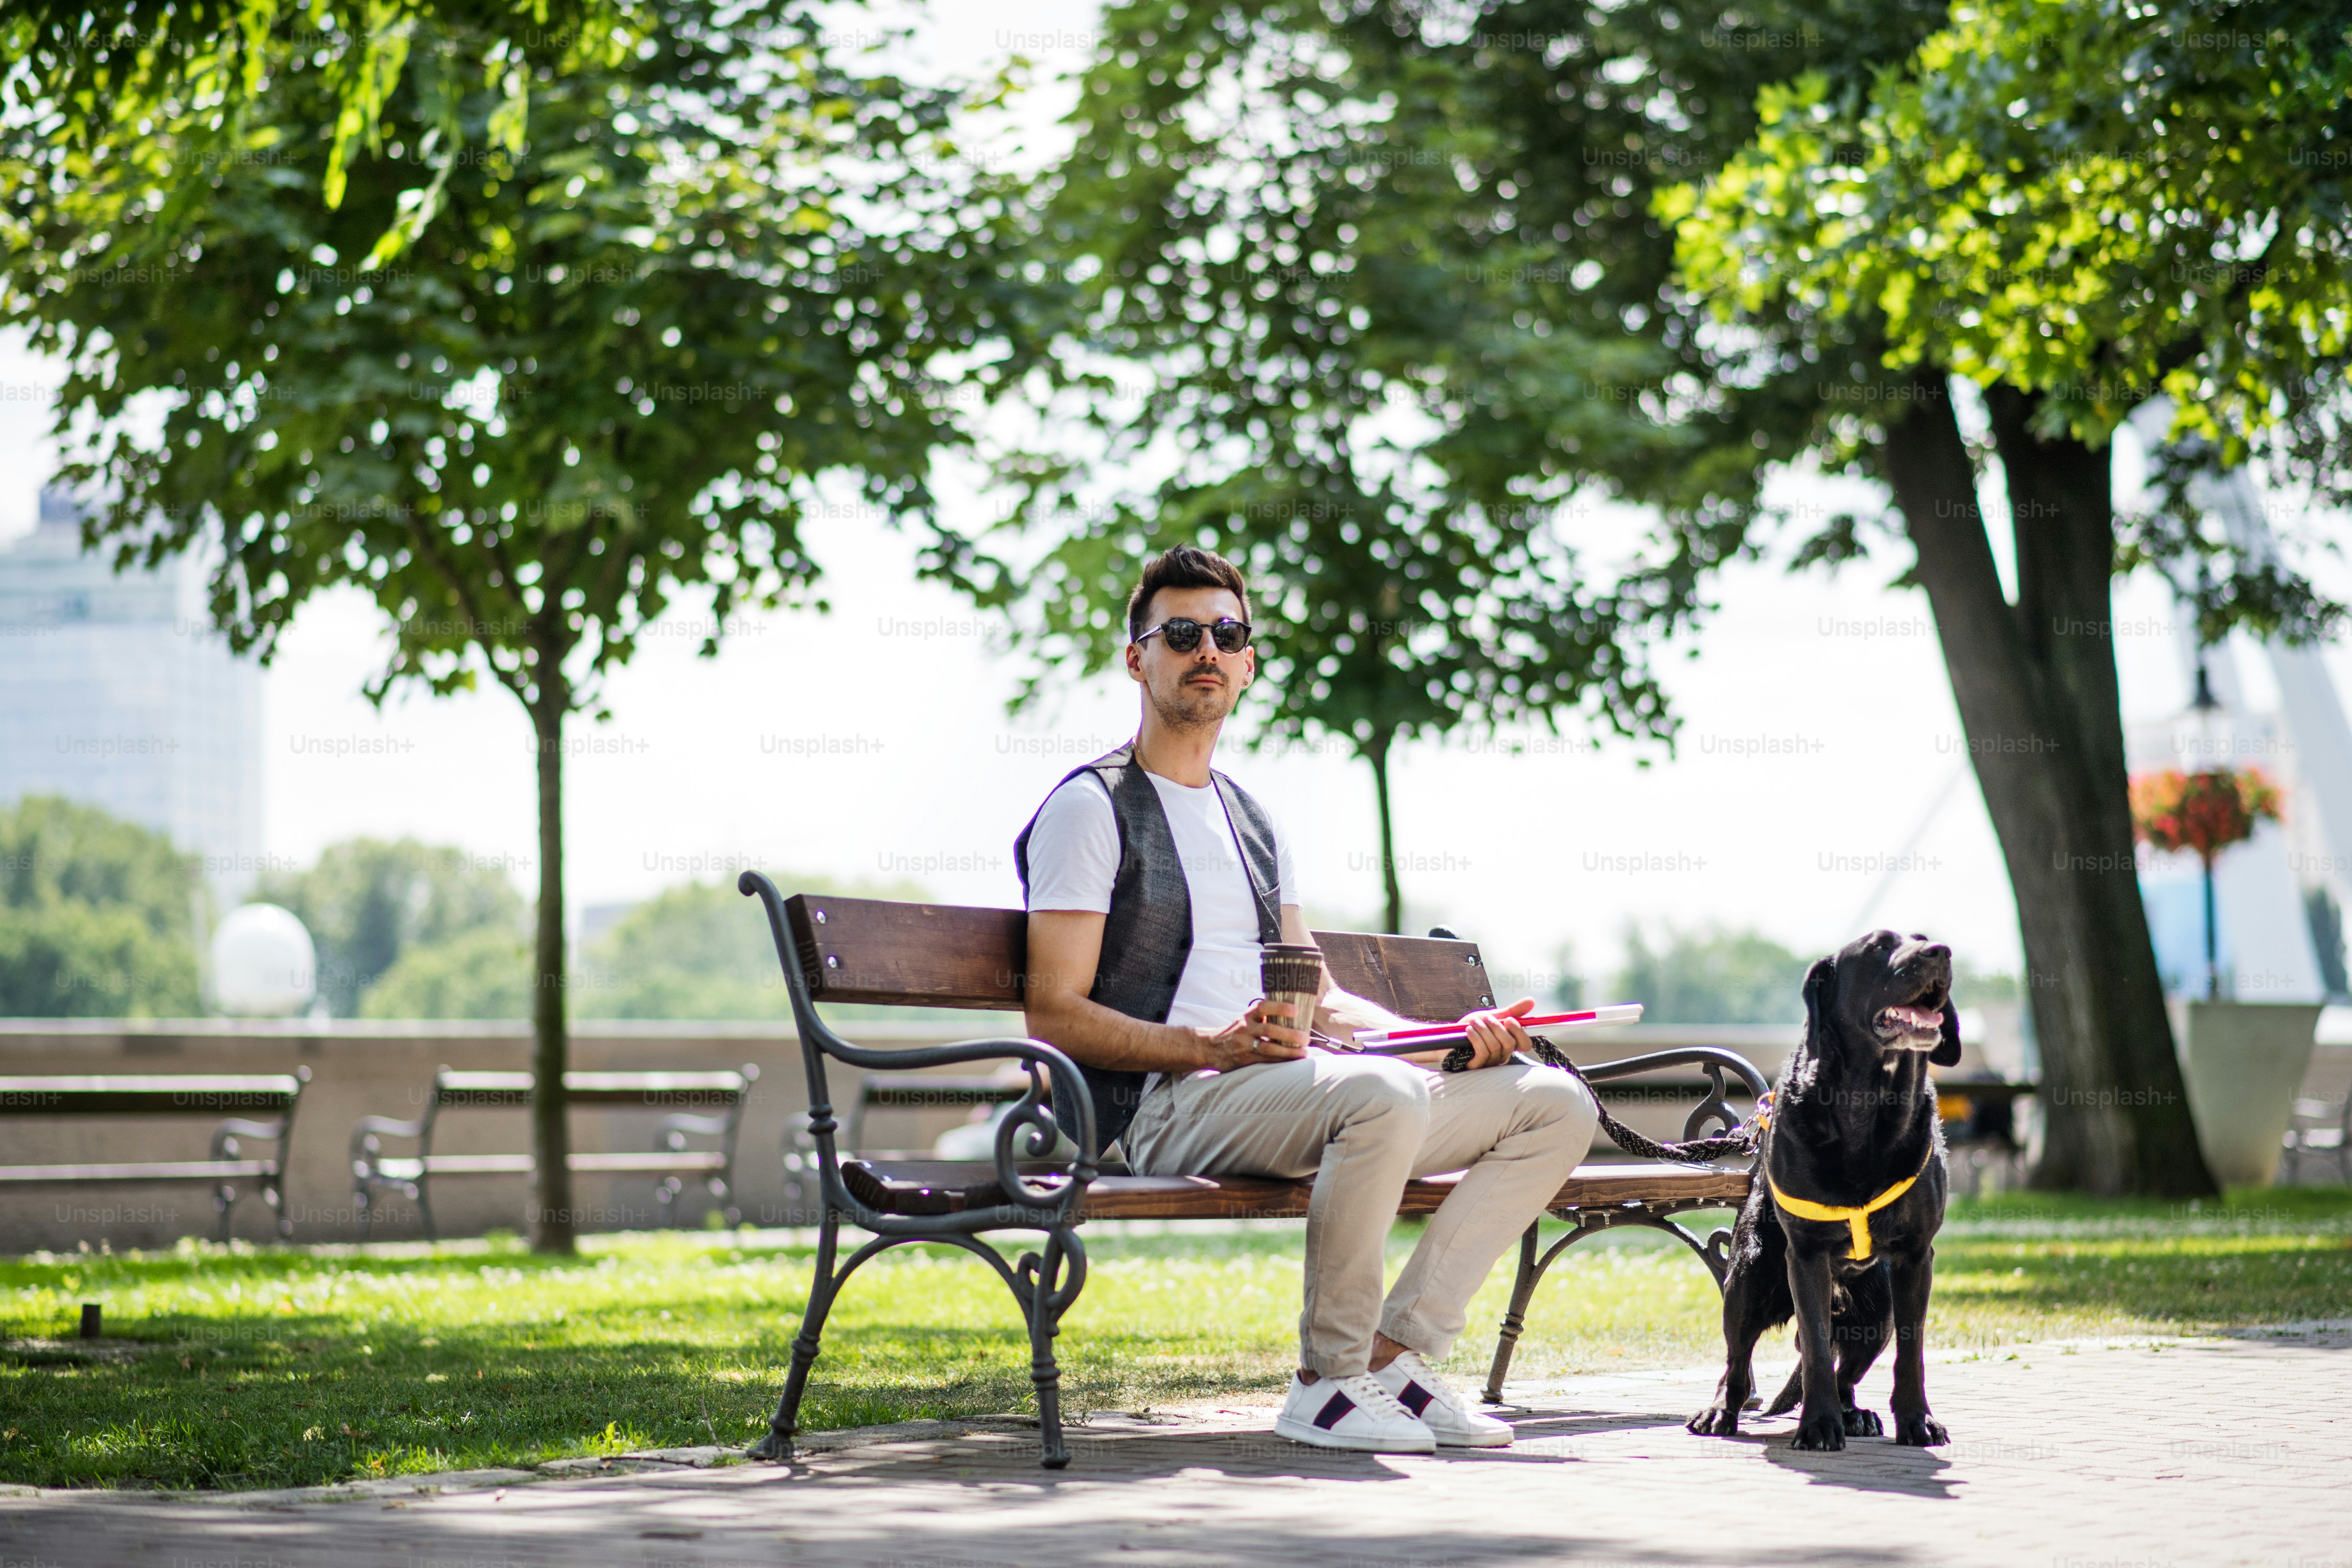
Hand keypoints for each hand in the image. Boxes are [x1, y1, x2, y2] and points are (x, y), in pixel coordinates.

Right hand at [1201, 998, 1308, 1071]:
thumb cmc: (1234, 1032)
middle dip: (1290, 1034)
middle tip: (1306, 1037)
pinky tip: (1292, 1061)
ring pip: (1268, 1047)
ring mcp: (1244, 1044)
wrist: (1210, 1048)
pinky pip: (1266, 1060)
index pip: (1263, 1007)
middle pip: (1269, 1029)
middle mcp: (1245, 1028)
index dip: (1280, 1007)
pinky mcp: (1245, 1059)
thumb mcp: (1244, 1019)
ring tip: (1303, 1052)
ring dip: (1288, 1051)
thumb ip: (1262, 1016)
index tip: (1296, 1010)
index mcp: (1247, 1016)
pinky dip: (1281, 1060)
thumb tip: (1290, 1012)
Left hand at [1406, 996, 1534, 1070]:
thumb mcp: (1492, 1016)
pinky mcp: (1475, 1066)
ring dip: (1483, 1030)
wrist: (1447, 1037)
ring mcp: (1488, 1063)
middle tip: (1486, 1019)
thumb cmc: (1471, 1028)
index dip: (1520, 1032)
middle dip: (1497, 1027)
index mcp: (1507, 1045)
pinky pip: (1482, 1053)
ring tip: (1474, 1023)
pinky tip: (1469, 1031)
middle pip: (1509, 1044)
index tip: (1508, 1019)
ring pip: (1495, 1047)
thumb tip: (1531, 1001)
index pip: (1525, 1045)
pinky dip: (1476, 1038)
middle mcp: (1501, 1056)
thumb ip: (1512, 1011)